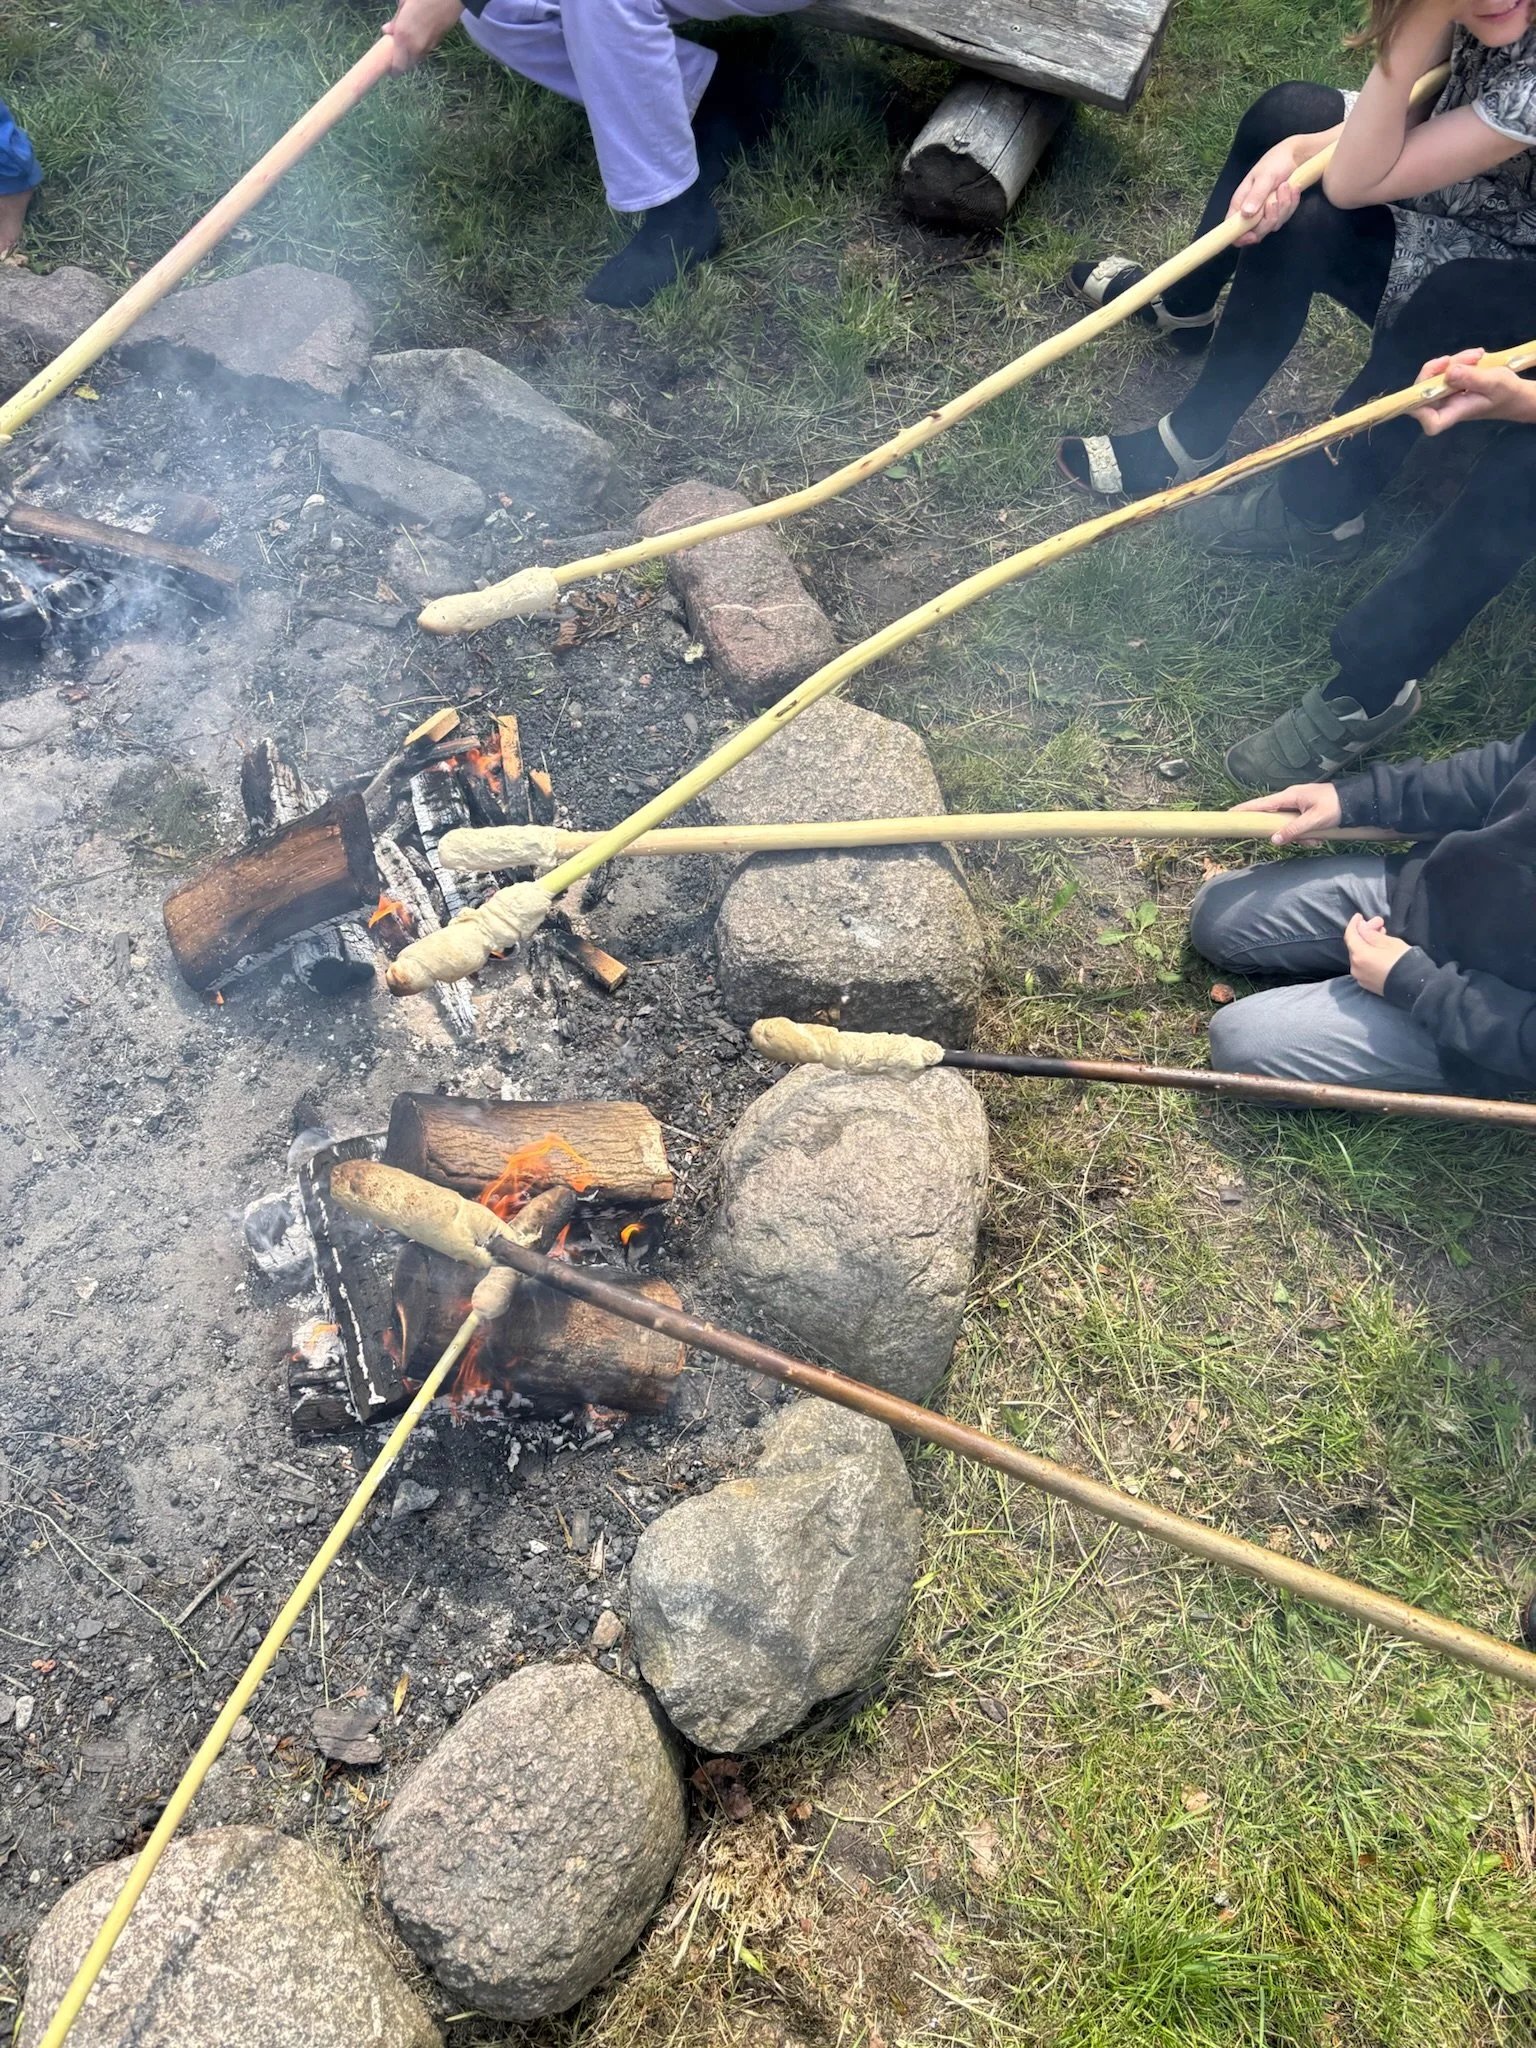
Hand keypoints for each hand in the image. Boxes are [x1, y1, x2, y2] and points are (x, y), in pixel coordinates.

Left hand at [385, 0, 463, 71]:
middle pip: (408, 64)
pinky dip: (420, 46)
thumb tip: (387, 30)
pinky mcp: (438, 42)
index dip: (393, 71)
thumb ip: (395, 20)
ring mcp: (429, 46)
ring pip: (417, 57)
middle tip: (396, 51)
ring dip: (411, 53)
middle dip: (402, 61)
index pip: (398, 67)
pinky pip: (425, 49)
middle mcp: (416, 47)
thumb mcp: (404, 4)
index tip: (389, 68)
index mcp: (404, 38)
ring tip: (408, 39)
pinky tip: (419, 33)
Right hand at [1229, 137, 1310, 244]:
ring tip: (1285, 186)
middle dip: (1269, 219)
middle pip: (1256, 233)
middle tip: (1274, 200)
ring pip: (1273, 225)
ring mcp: (1265, 214)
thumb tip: (1245, 213)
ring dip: (1283, 206)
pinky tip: (1293, 189)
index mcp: (1240, 203)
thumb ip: (1256, 195)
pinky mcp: (1279, 212)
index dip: (1241, 237)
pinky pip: (1285, 217)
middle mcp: (1250, 212)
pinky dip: (1291, 204)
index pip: (1233, 229)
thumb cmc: (1275, 162)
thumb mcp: (1265, 176)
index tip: (1253, 235)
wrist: (1294, 156)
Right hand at [1234, 783, 1341, 845]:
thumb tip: (1273, 840)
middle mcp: (1291, 799)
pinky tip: (1320, 838)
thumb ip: (1293, 831)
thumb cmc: (1336, 806)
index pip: (1261, 804)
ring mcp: (1298, 805)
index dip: (1245, 809)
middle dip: (1286, 834)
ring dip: (1301, 837)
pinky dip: (1307, 835)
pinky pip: (1299, 827)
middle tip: (1304, 839)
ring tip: (1317, 839)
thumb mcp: (1314, 821)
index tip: (1229, 814)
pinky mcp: (1306, 811)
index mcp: (1290, 796)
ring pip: (1288, 827)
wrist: (1357, 801)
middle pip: (1275, 820)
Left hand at [1344, 913, 1410, 994]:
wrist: (1413, 986)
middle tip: (1379, 924)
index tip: (1359, 915)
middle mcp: (1355, 967)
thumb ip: (1372, 934)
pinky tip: (1378, 950)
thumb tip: (1362, 928)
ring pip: (1359, 955)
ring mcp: (1360, 977)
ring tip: (1381, 934)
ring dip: (1367, 944)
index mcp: (1359, 955)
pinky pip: (1363, 965)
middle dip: (1365, 932)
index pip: (1350, 936)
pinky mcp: (1367, 984)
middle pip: (1355, 945)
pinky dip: (1368, 955)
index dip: (1354, 924)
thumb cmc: (1403, 961)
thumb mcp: (1390, 942)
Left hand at [1412, 348, 1535, 433]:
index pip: (1430, 422)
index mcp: (1454, 414)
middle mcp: (1444, 407)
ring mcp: (1444, 395)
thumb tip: (1449, 372)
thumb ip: (1472, 379)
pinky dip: (1457, 360)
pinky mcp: (1448, 384)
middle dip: (1440, 369)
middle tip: (1468, 358)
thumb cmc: (1506, 393)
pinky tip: (1475, 357)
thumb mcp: (1494, 382)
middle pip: (1423, 392)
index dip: (1420, 409)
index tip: (1428, 388)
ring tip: (1478, 356)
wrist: (1511, 391)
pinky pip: (1442, 370)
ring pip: (1434, 376)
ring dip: (1454, 361)